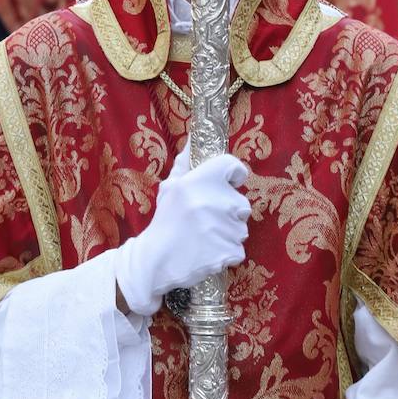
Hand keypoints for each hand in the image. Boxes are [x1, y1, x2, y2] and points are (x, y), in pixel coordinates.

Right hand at [115, 142, 250, 316]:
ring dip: (228, 232)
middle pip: (241, 202)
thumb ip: (185, 163)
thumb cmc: (164, 221)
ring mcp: (225, 227)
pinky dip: (227, 252)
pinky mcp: (230, 250)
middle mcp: (217, 200)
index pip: (234, 166)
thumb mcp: (170, 187)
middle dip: (229, 211)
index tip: (226, 184)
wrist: (156, 260)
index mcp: (201, 180)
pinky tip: (209, 251)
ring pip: (241, 227)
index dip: (233, 176)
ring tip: (205, 237)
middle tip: (206, 219)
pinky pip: (238, 249)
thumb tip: (192, 139)